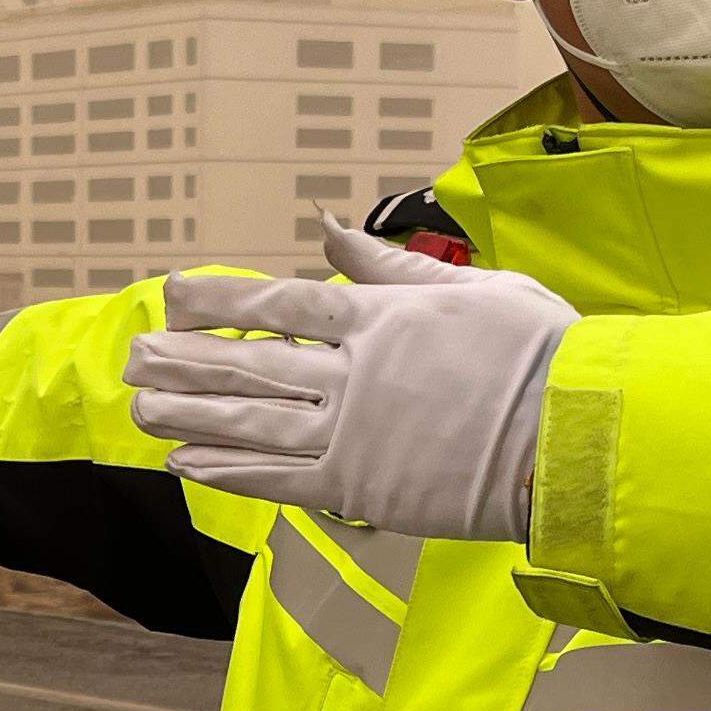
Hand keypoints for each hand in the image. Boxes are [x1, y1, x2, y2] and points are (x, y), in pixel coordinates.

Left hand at [124, 221, 573, 542]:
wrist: (578, 432)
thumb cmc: (540, 354)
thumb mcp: (470, 288)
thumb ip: (389, 265)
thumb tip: (326, 226)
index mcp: (381, 317)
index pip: (281, 302)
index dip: (220, 301)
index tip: (174, 295)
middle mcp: (356, 370)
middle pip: (251, 363)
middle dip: (185, 361)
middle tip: (132, 359)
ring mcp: (356, 429)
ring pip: (252, 420)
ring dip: (189, 415)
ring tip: (139, 409)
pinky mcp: (363, 485)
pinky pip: (280, 478)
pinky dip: (229, 471)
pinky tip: (186, 464)